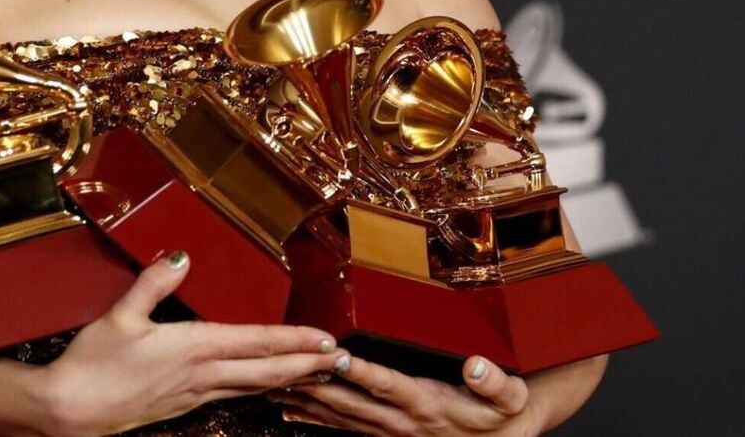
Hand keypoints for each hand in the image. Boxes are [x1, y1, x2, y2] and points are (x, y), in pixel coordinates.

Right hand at [40, 250, 347, 436]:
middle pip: (267, 371)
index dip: (295, 341)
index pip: (256, 343)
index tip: (327, 339)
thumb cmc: (93, 364)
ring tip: (318, 372)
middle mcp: (202, 374)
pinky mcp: (185, 404)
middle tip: (343, 360)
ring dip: (290, 378)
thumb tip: (180, 256)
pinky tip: (268, 386)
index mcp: (192, 348)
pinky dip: (260, 388)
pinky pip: (234, 394)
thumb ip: (153, 282)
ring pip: (255, 386)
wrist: (71, 411)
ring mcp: (195, 394)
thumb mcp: (120, 314)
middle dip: (308, 365)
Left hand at [266, 353, 543, 435]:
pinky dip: (316, 420)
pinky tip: (291, 413)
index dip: (362, 371)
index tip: (336, 355)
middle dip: (316, 387)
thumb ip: (494, 381)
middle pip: (352, 403)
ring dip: (308, 403)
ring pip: (341, 417)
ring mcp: (391, 431)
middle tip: (285, 372)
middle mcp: (402, 421)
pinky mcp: (384, 435)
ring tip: (274, 391)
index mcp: (427, 404)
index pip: (388, 384)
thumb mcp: (509, 397)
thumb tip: (477, 365)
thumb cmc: (503, 414)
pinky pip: (344, 429)